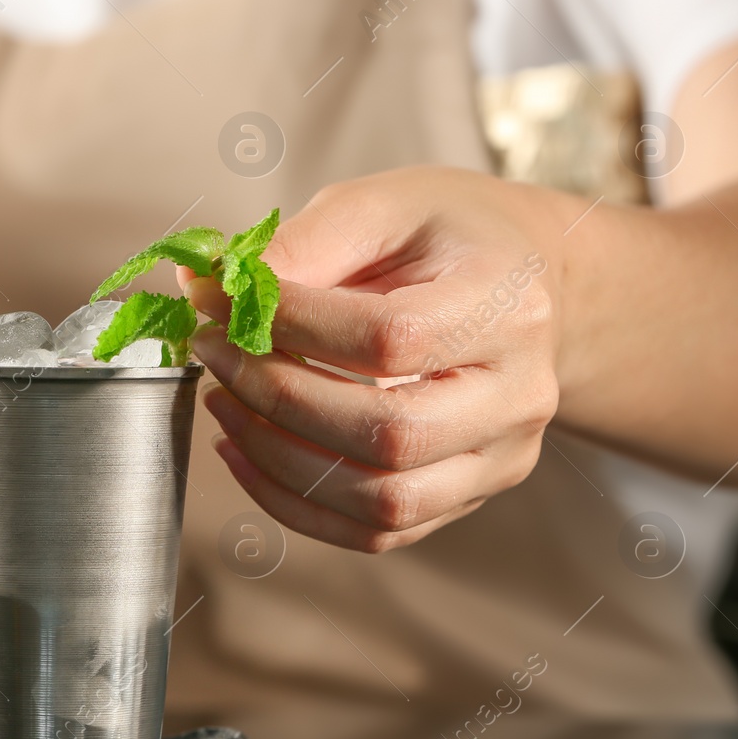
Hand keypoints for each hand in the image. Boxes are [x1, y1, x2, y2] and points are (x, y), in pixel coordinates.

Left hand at [186, 167, 574, 552]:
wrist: (525, 280)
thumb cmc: (448, 236)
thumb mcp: (382, 205)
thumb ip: (304, 244)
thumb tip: (213, 288)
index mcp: (506, 305)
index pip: (389, 340)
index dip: (290, 326)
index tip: (218, 301)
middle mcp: (517, 395)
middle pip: (389, 434)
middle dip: (277, 398)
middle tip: (214, 354)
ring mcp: (499, 457)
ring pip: (382, 503)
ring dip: (277, 460)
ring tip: (222, 403)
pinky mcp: (467, 496)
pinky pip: (374, 533)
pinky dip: (294, 503)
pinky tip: (246, 451)